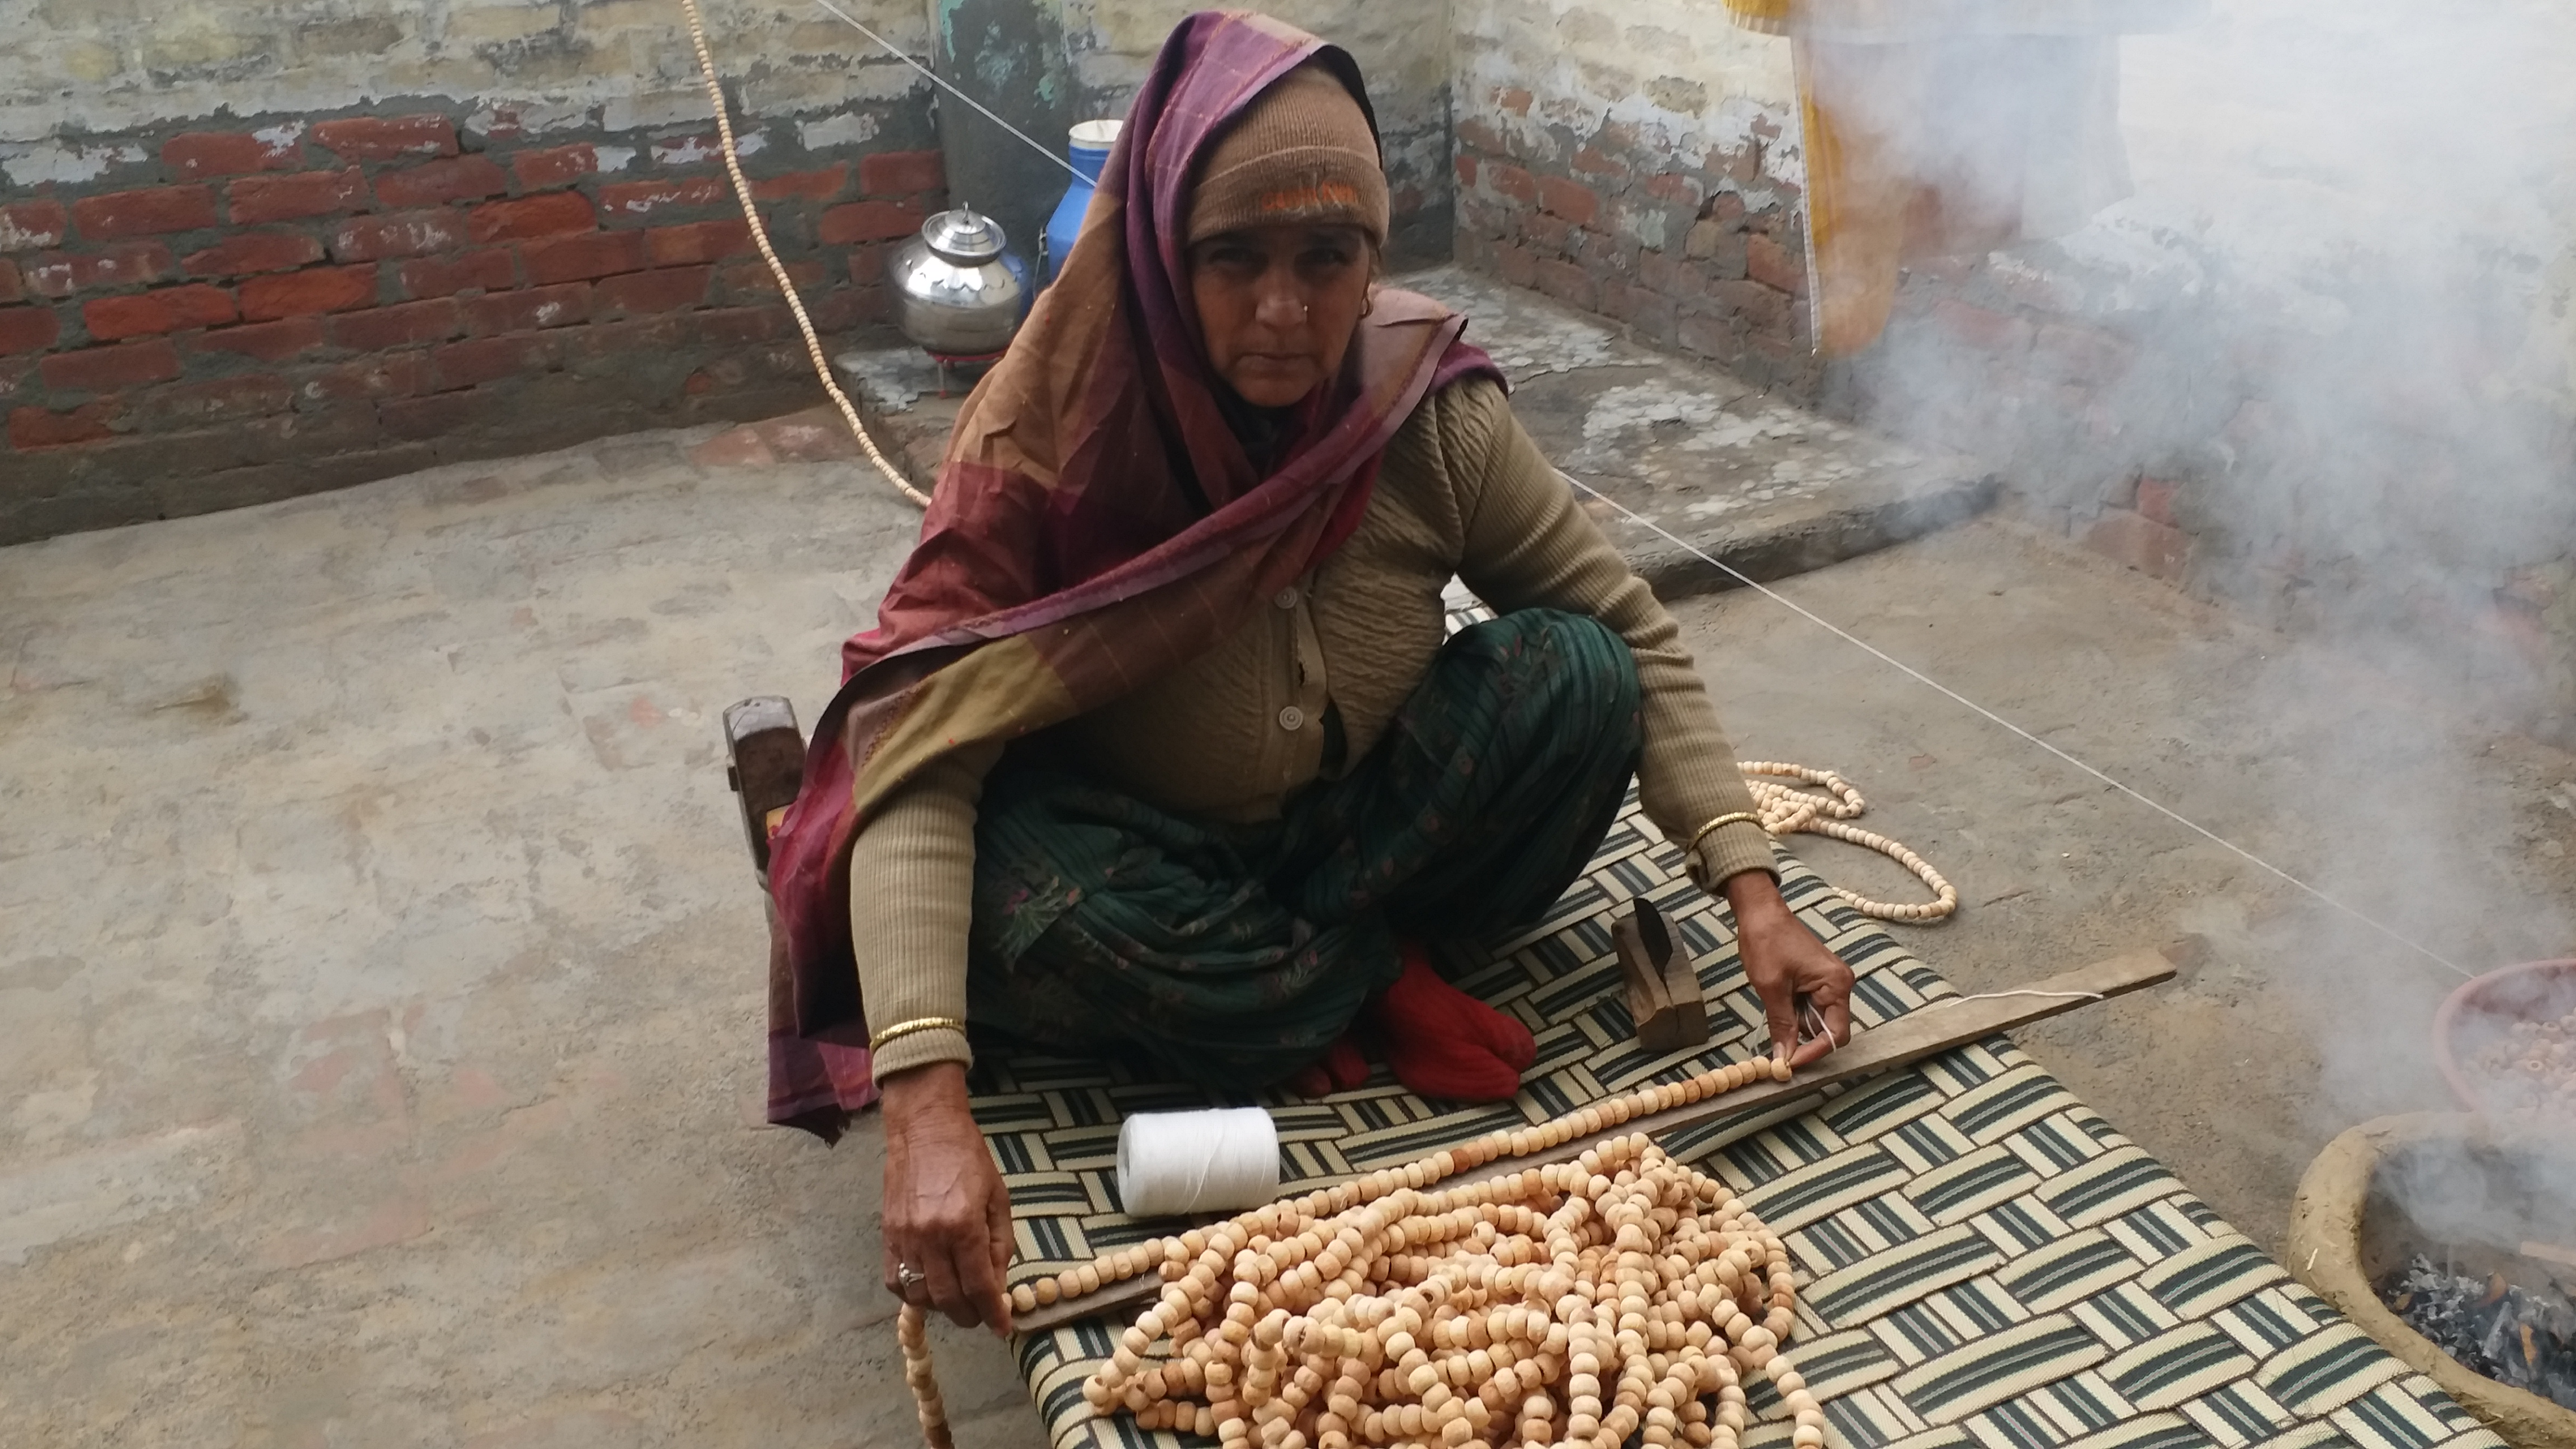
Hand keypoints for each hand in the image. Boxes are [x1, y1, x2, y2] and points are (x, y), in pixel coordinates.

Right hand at [879, 1062, 1014, 1333]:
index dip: (992, 1314)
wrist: (924, 1129)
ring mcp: (904, 1239)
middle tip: (981, 1314)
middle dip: (969, 1315)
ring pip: (920, 1296)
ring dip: (941, 1307)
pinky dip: (912, 1294)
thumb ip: (999, 1246)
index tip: (1001, 1328)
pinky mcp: (886, 1236)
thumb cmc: (969, 1159)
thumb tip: (996, 1287)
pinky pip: (895, 1281)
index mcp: (963, 1226)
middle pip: (948, 1299)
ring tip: (957, 1299)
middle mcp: (930, 1238)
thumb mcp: (998, 1199)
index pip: (979, 1287)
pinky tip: (929, 1286)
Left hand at [1723, 872, 1854, 1067]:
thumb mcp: (1771, 987)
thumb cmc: (1767, 941)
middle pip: (1828, 1029)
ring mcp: (1829, 982)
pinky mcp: (1816, 981)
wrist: (1760, 912)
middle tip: (1777, 1055)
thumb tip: (1784, 1058)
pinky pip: (1810, 1008)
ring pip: (1816, 1021)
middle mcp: (1839, 984)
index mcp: (1836, 984)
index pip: (1836, 1034)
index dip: (1813, 1053)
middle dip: (1804, 1042)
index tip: (1789, 1064)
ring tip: (1773, 1024)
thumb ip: (1782, 1025)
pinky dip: (1794, 1015)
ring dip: (1796, 1027)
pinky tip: (1778, 1010)